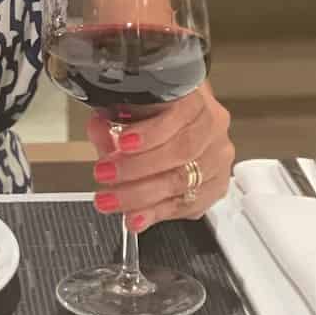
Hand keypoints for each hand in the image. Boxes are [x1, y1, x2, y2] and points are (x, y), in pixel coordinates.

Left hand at [85, 84, 233, 231]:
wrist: (175, 129)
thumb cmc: (152, 115)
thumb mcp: (131, 107)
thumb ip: (114, 117)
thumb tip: (99, 128)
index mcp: (195, 97)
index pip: (179, 114)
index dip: (150, 132)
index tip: (121, 143)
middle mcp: (212, 126)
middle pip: (181, 152)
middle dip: (137, 167)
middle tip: (105, 174)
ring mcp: (217, 158)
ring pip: (182, 182)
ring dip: (141, 196)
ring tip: (110, 200)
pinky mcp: (215, 186)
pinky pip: (187, 205)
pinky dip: (157, 212)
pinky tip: (136, 217)